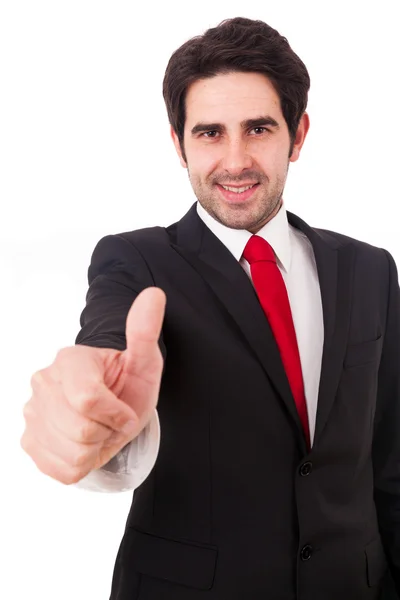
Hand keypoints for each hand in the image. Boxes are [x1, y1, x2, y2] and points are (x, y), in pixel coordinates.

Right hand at [21, 287, 165, 484]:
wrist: (111, 408)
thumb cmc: (128, 384)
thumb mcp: (144, 361)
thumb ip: (145, 330)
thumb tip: (154, 293)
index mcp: (69, 360)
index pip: (88, 399)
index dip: (116, 413)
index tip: (126, 409)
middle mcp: (43, 384)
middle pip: (81, 430)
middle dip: (107, 430)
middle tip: (110, 418)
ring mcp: (32, 413)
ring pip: (73, 453)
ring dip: (96, 448)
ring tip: (98, 428)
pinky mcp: (30, 441)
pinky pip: (63, 469)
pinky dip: (82, 463)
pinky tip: (84, 442)